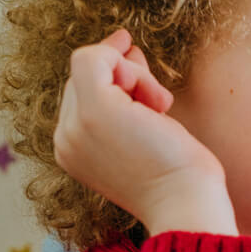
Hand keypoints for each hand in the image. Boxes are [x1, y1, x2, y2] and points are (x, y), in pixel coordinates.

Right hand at [51, 29, 235, 234]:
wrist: (186, 205)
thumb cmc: (178, 176)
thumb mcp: (145, 132)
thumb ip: (130, 97)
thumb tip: (125, 46)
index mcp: (73, 152)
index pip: (82, 96)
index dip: (114, 82)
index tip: (147, 90)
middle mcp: (64, 141)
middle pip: (86, 77)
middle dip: (126, 76)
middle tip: (159, 103)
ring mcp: (74, 126)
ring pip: (90, 64)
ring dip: (134, 75)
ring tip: (160, 108)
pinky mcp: (94, 110)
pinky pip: (94, 58)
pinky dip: (130, 67)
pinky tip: (155, 102)